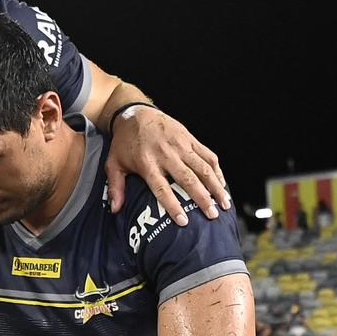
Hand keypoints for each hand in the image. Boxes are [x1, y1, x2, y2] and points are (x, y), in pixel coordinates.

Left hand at [105, 107, 228, 225]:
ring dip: (215, 186)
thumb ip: (115, 188)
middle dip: (202, 198)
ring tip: (223, 203)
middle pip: (188, 180)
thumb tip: (115, 210)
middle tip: (212, 215)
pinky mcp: (190, 138)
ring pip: (203, 168)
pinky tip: (222, 184)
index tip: (183, 221)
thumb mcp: (113, 164)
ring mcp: (181, 145)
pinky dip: (217, 170)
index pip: (162, 189)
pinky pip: (208, 155)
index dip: (173, 205)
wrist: (135, 114)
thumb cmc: (124, 143)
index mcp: (147, 163)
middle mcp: (166, 154)